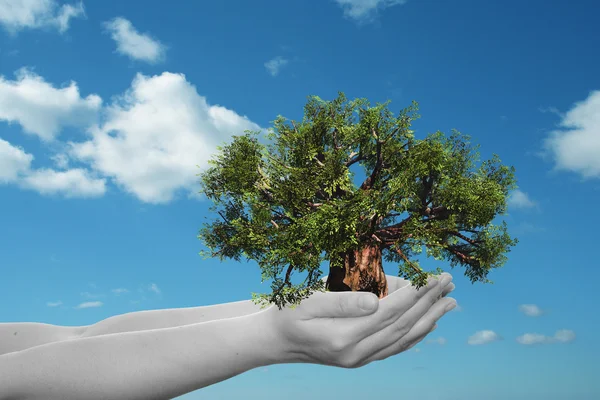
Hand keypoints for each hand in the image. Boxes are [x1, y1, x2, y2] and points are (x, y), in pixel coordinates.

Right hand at [261, 272, 455, 367]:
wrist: (275, 342)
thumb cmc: (288, 313)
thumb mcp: (308, 301)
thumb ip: (343, 301)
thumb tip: (378, 299)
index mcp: (344, 337)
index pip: (391, 312)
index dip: (415, 294)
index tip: (433, 277)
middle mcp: (357, 354)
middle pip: (403, 326)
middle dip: (429, 303)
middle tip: (449, 282)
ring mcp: (360, 360)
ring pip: (404, 339)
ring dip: (430, 319)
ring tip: (449, 302)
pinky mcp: (361, 359)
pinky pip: (395, 348)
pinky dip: (415, 335)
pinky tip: (428, 324)